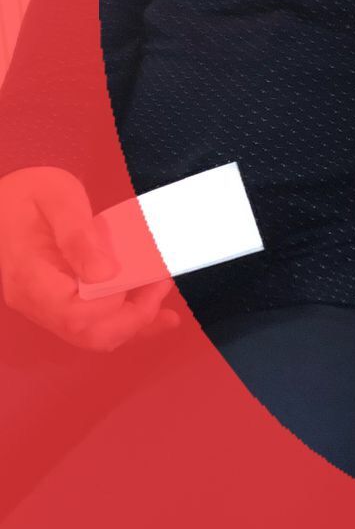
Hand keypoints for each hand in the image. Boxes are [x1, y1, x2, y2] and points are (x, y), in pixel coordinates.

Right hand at [0, 165, 179, 351]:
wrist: (0, 203)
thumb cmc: (26, 193)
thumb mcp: (56, 197)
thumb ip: (79, 235)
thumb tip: (107, 274)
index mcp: (30, 277)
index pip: (78, 313)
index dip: (116, 302)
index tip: (146, 274)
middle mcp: (35, 303)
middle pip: (88, 333)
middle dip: (135, 317)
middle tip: (162, 282)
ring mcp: (44, 308)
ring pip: (92, 335)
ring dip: (134, 322)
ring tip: (163, 297)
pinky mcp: (56, 305)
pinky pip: (90, 324)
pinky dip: (124, 322)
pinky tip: (153, 315)